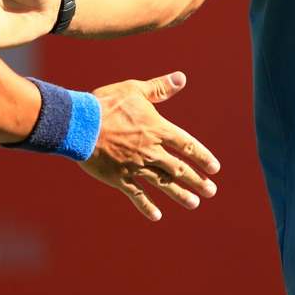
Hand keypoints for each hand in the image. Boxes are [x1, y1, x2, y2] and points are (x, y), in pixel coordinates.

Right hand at [83, 72, 220, 220]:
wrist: (79, 124)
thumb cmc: (106, 104)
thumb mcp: (134, 90)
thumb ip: (159, 87)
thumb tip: (182, 78)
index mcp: (157, 129)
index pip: (187, 145)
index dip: (202, 157)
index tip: (214, 168)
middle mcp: (150, 150)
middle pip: (179, 168)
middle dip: (197, 180)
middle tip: (211, 190)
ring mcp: (135, 166)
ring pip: (163, 183)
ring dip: (180, 194)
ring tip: (194, 203)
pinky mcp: (119, 177)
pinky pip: (137, 194)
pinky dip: (147, 206)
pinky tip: (157, 216)